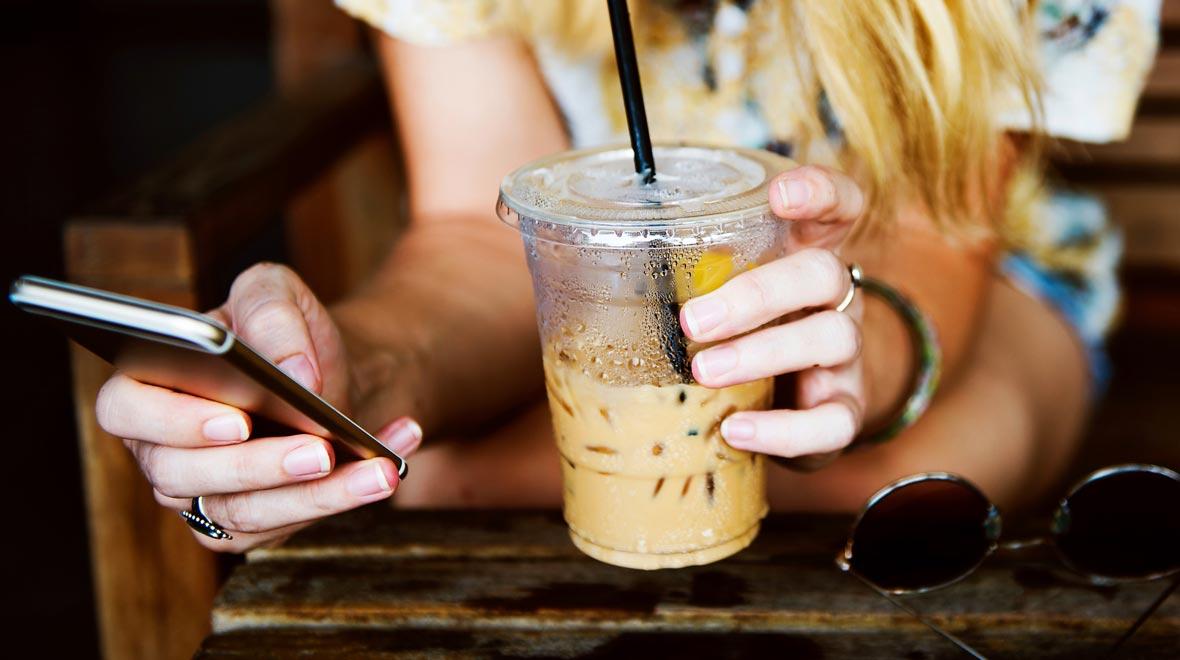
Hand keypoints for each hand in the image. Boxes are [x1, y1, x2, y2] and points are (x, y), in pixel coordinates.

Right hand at [96, 263, 422, 551]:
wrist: (330, 373)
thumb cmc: (284, 333)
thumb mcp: (277, 294)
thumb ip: (273, 314)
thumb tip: (295, 373)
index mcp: (146, 384)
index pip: (126, 410)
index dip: (173, 420)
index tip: (237, 420)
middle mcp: (161, 449)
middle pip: (186, 475)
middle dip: (260, 465)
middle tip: (320, 450)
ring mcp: (201, 495)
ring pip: (244, 513)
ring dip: (318, 495)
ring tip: (378, 470)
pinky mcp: (247, 525)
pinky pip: (288, 524)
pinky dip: (346, 496)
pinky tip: (389, 465)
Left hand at [681, 166, 865, 466]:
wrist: (797, 406)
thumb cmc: (742, 334)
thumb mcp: (719, 294)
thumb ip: (675, 272)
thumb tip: (559, 255)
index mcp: (805, 255)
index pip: (837, 206)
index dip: (818, 191)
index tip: (779, 195)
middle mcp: (835, 299)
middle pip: (822, 274)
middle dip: (757, 294)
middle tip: (693, 320)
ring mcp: (845, 356)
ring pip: (830, 339)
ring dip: (762, 354)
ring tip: (704, 372)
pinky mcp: (844, 410)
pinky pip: (832, 421)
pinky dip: (783, 429)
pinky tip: (735, 430)